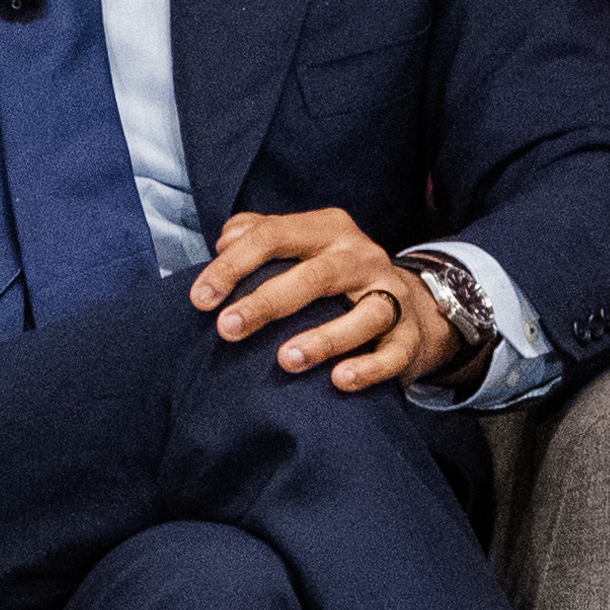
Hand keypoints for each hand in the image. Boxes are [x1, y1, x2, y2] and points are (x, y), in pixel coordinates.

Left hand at [191, 208, 458, 395]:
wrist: (409, 304)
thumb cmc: (329, 275)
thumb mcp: (297, 245)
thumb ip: (257, 233)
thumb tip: (224, 243)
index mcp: (326, 229)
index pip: (273, 235)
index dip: (232, 266)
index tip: (199, 299)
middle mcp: (361, 256)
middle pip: (316, 275)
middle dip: (268, 302)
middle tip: (228, 329)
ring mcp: (391, 294)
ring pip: (365, 314)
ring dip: (324, 338)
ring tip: (285, 360)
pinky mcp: (409, 335)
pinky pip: (393, 353)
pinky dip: (369, 367)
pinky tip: (339, 380)